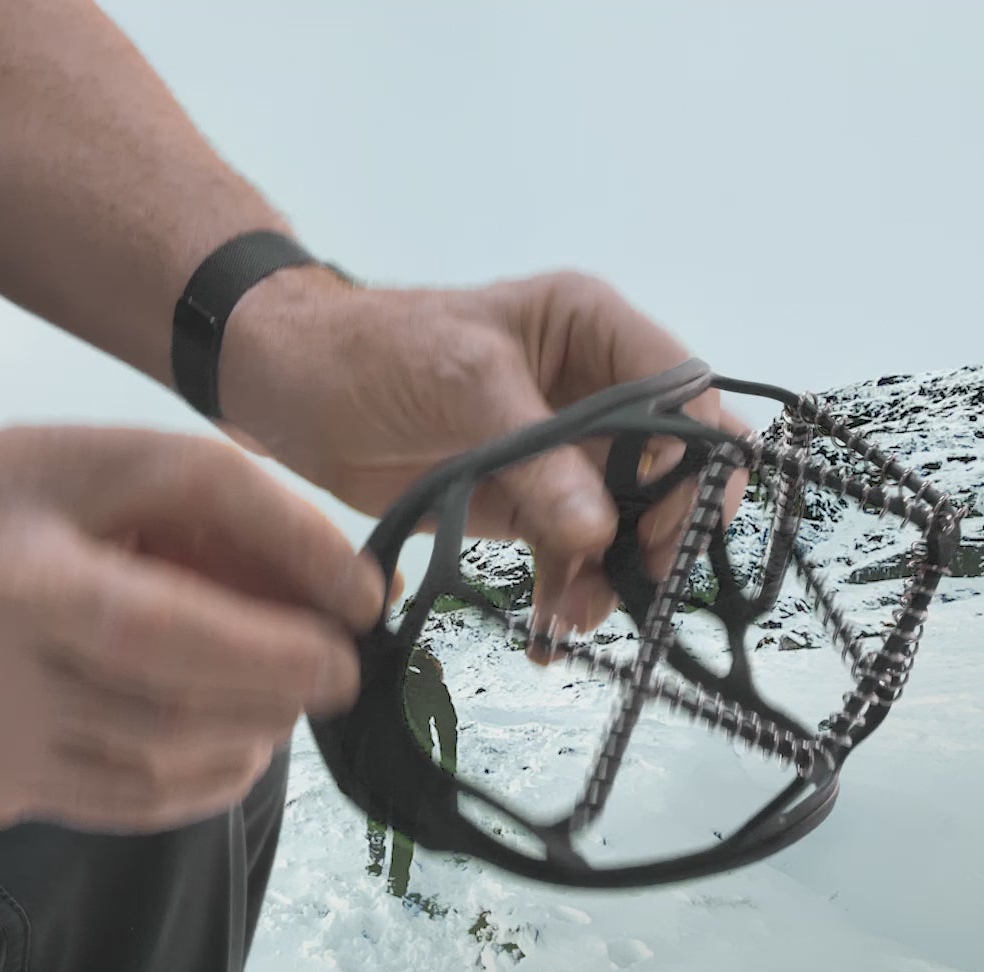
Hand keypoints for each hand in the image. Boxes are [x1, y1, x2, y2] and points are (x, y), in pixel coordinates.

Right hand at [0, 425, 385, 830]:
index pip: (160, 614)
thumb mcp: (87, 460)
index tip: (360, 610)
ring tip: (284, 694)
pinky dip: (211, 776)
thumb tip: (351, 587)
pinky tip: (236, 736)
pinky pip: (134, 806)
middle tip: (340, 668)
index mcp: (9, 571)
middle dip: (283, 683)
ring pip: (161, 764)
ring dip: (256, 730)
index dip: (275, 623)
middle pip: (170, 702)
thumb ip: (213, 499)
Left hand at [217, 268, 748, 635]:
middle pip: (672, 465)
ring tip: (572, 617)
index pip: (684, 391)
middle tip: (635, 583)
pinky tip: (550, 630)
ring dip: (613, 572)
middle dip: (661, 529)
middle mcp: (595, 387)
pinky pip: (575, 553)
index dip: (695, 456)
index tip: (667, 522)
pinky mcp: (529, 503)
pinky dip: (570, 591)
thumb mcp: (461, 384)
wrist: (289, 388)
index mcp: (593, 328)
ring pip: (627, 520)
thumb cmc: (374, 352)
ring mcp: (564, 451)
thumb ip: (537, 456)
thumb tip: (599, 531)